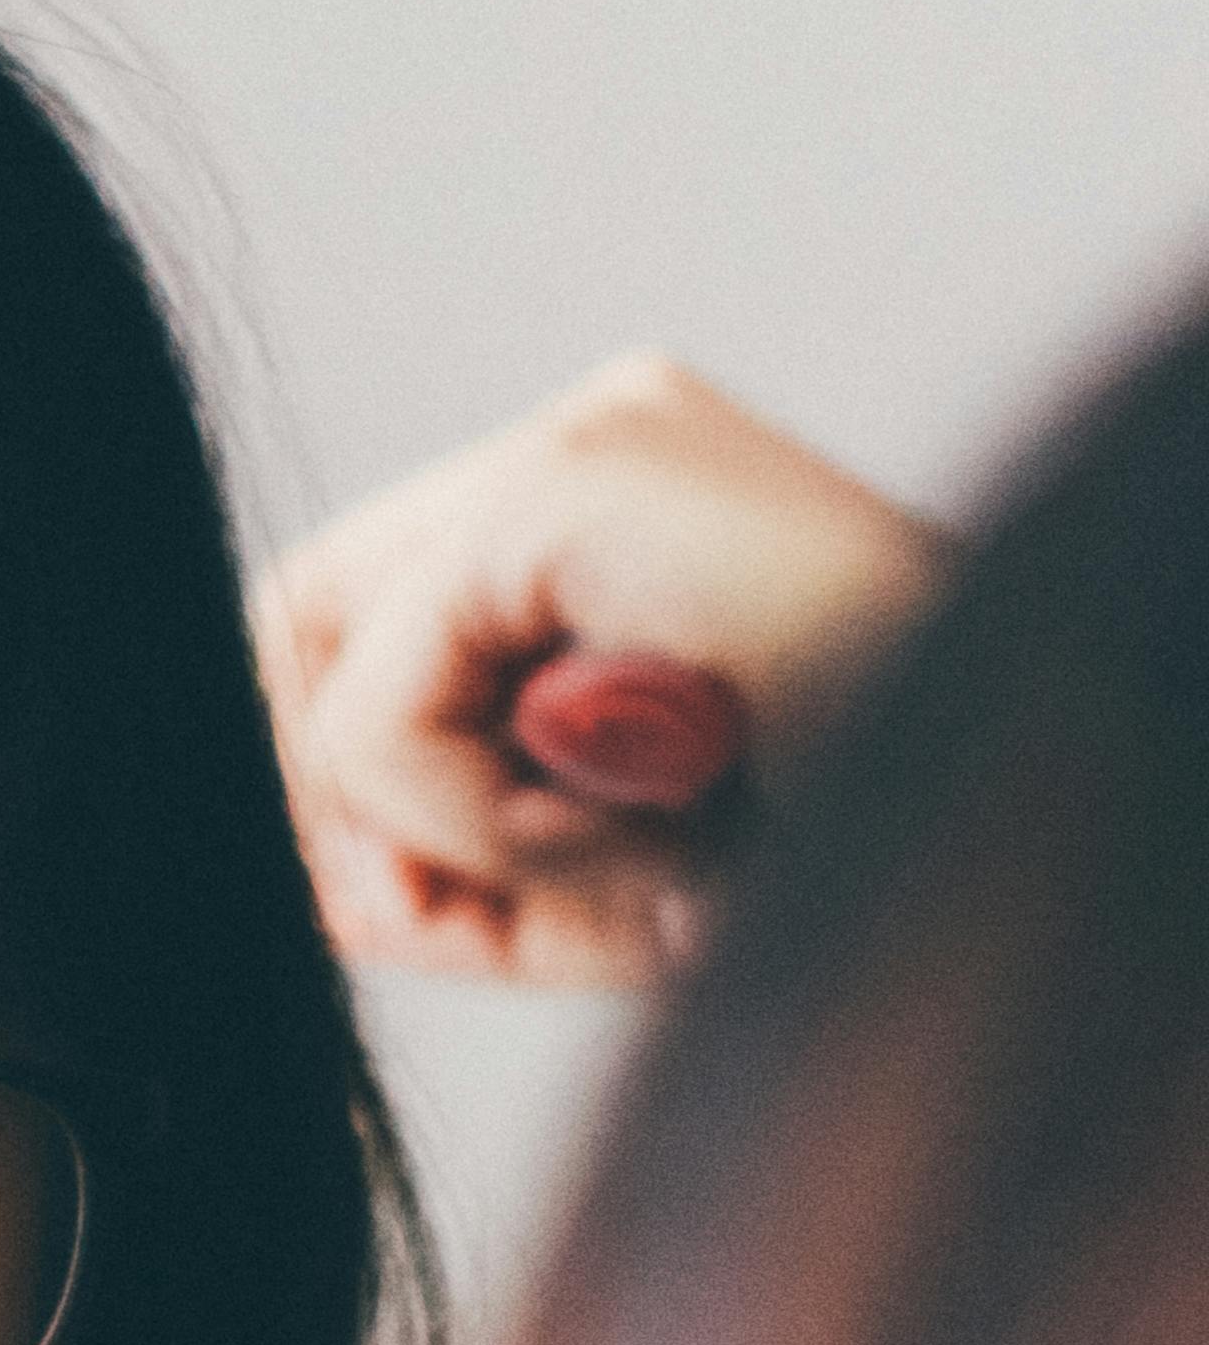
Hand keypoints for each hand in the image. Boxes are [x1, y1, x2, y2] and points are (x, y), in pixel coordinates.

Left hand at [262, 353, 947, 985]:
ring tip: (621, 852)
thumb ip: (442, 867)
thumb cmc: (865, 874)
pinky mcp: (574, 485)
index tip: (410, 909)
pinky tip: (627, 826)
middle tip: (441, 916)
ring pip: (332, 658)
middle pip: (311, 616)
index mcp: (632, 502)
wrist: (1034, 849)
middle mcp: (605, 428)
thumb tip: (308, 870)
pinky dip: (460, 820)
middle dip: (339, 797)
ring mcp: (593, 436)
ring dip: (438, 826)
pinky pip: (379, 701)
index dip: (339, 777)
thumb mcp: (615, 883)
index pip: (368, 618)